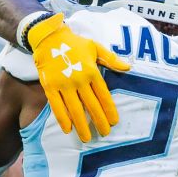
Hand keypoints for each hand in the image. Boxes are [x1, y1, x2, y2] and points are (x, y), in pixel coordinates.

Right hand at [29, 13, 130, 141]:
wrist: (49, 38)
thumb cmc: (75, 43)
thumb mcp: (96, 47)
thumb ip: (111, 59)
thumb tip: (129, 67)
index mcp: (92, 71)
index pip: (103, 95)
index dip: (109, 110)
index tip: (114, 122)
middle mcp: (79, 79)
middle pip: (91, 105)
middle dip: (99, 121)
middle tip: (104, 133)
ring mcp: (63, 84)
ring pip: (75, 109)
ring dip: (82, 125)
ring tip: (87, 138)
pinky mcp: (50, 86)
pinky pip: (56, 106)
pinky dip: (62, 118)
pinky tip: (68, 129)